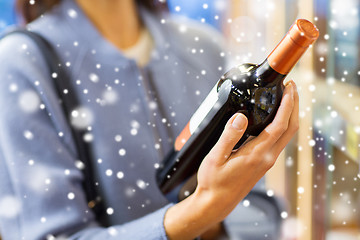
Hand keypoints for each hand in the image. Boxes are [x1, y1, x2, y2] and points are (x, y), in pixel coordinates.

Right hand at [164, 81, 298, 239]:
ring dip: (290, 115)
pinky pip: (280, 140)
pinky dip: (282, 124)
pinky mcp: (264, 163)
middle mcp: (267, 158)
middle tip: (290, 87)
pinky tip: (273, 118)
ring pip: (287, 135)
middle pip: (291, 128)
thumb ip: (229, 136)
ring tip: (285, 97)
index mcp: (257, 154)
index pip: (280, 125)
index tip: (289, 87)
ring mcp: (267, 161)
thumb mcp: (216, 157)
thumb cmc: (213, 181)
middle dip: (294, 105)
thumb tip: (240, 116)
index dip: (288, 104)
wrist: (216, 203)